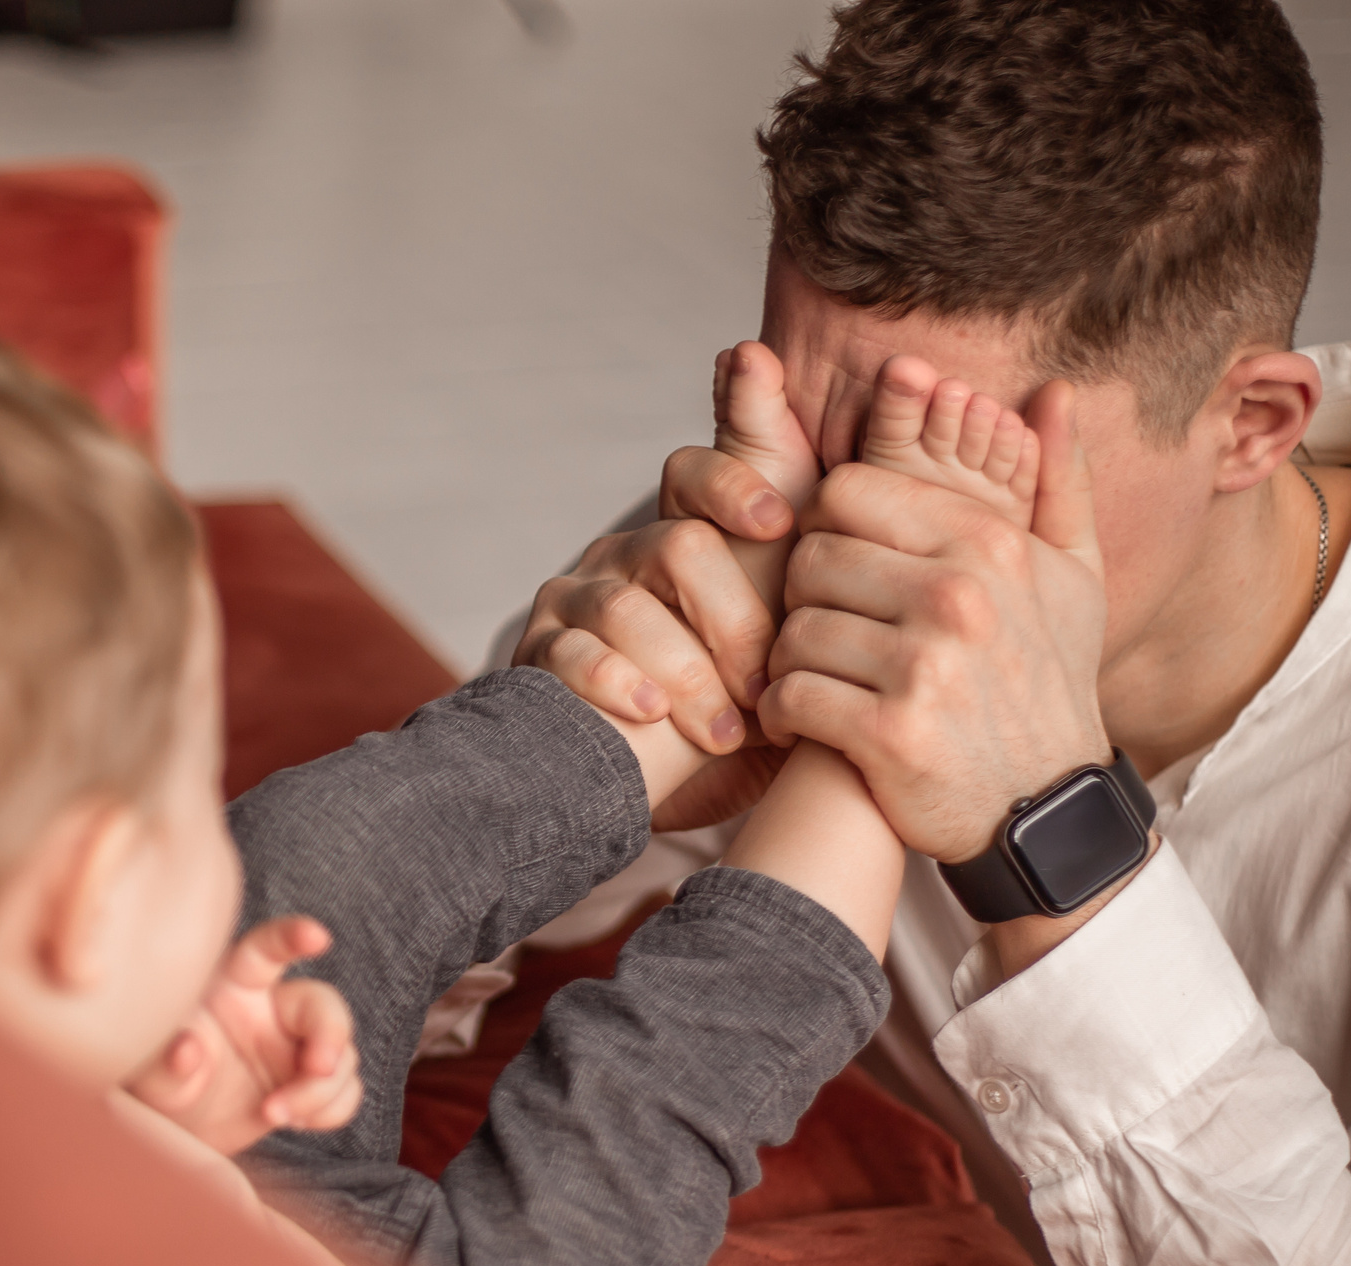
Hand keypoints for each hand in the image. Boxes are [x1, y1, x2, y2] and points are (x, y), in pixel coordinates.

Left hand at [125, 916, 362, 1154]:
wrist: (182, 1129)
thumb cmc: (165, 1085)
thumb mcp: (153, 1077)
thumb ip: (166, 1064)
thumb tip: (185, 1048)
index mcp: (234, 984)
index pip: (266, 949)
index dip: (292, 937)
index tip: (317, 937)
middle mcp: (274, 1007)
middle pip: (324, 1006)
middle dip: (330, 1039)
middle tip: (317, 1070)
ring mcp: (299, 1045)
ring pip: (342, 1055)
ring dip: (320, 1092)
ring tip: (274, 1114)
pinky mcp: (312, 1081)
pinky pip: (346, 1089)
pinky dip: (330, 1110)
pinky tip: (294, 1120)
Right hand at [514, 362, 819, 826]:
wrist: (676, 792)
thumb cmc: (745, 709)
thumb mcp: (793, 637)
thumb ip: (811, 556)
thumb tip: (784, 389)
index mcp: (685, 535)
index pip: (695, 472)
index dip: (734, 486)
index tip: (778, 523)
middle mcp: (625, 555)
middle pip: (677, 546)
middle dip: (729, 622)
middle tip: (763, 685)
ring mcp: (576, 601)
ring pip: (627, 609)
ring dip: (684, 675)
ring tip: (722, 730)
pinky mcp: (540, 653)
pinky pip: (574, 653)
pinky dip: (619, 687)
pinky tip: (653, 718)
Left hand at [757, 380, 1109, 864]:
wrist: (1047, 810)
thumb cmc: (1047, 684)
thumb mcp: (1076, 578)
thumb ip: (1058, 480)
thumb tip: (1052, 392)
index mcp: (987, 544)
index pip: (848, 491)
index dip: (828, 528)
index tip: (841, 571)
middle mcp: (956, 595)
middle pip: (810, 557)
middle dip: (805, 597)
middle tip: (823, 632)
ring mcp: (922, 666)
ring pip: (792, 629)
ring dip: (790, 660)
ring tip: (818, 678)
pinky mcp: (888, 733)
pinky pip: (790, 696)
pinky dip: (783, 714)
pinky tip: (805, 724)